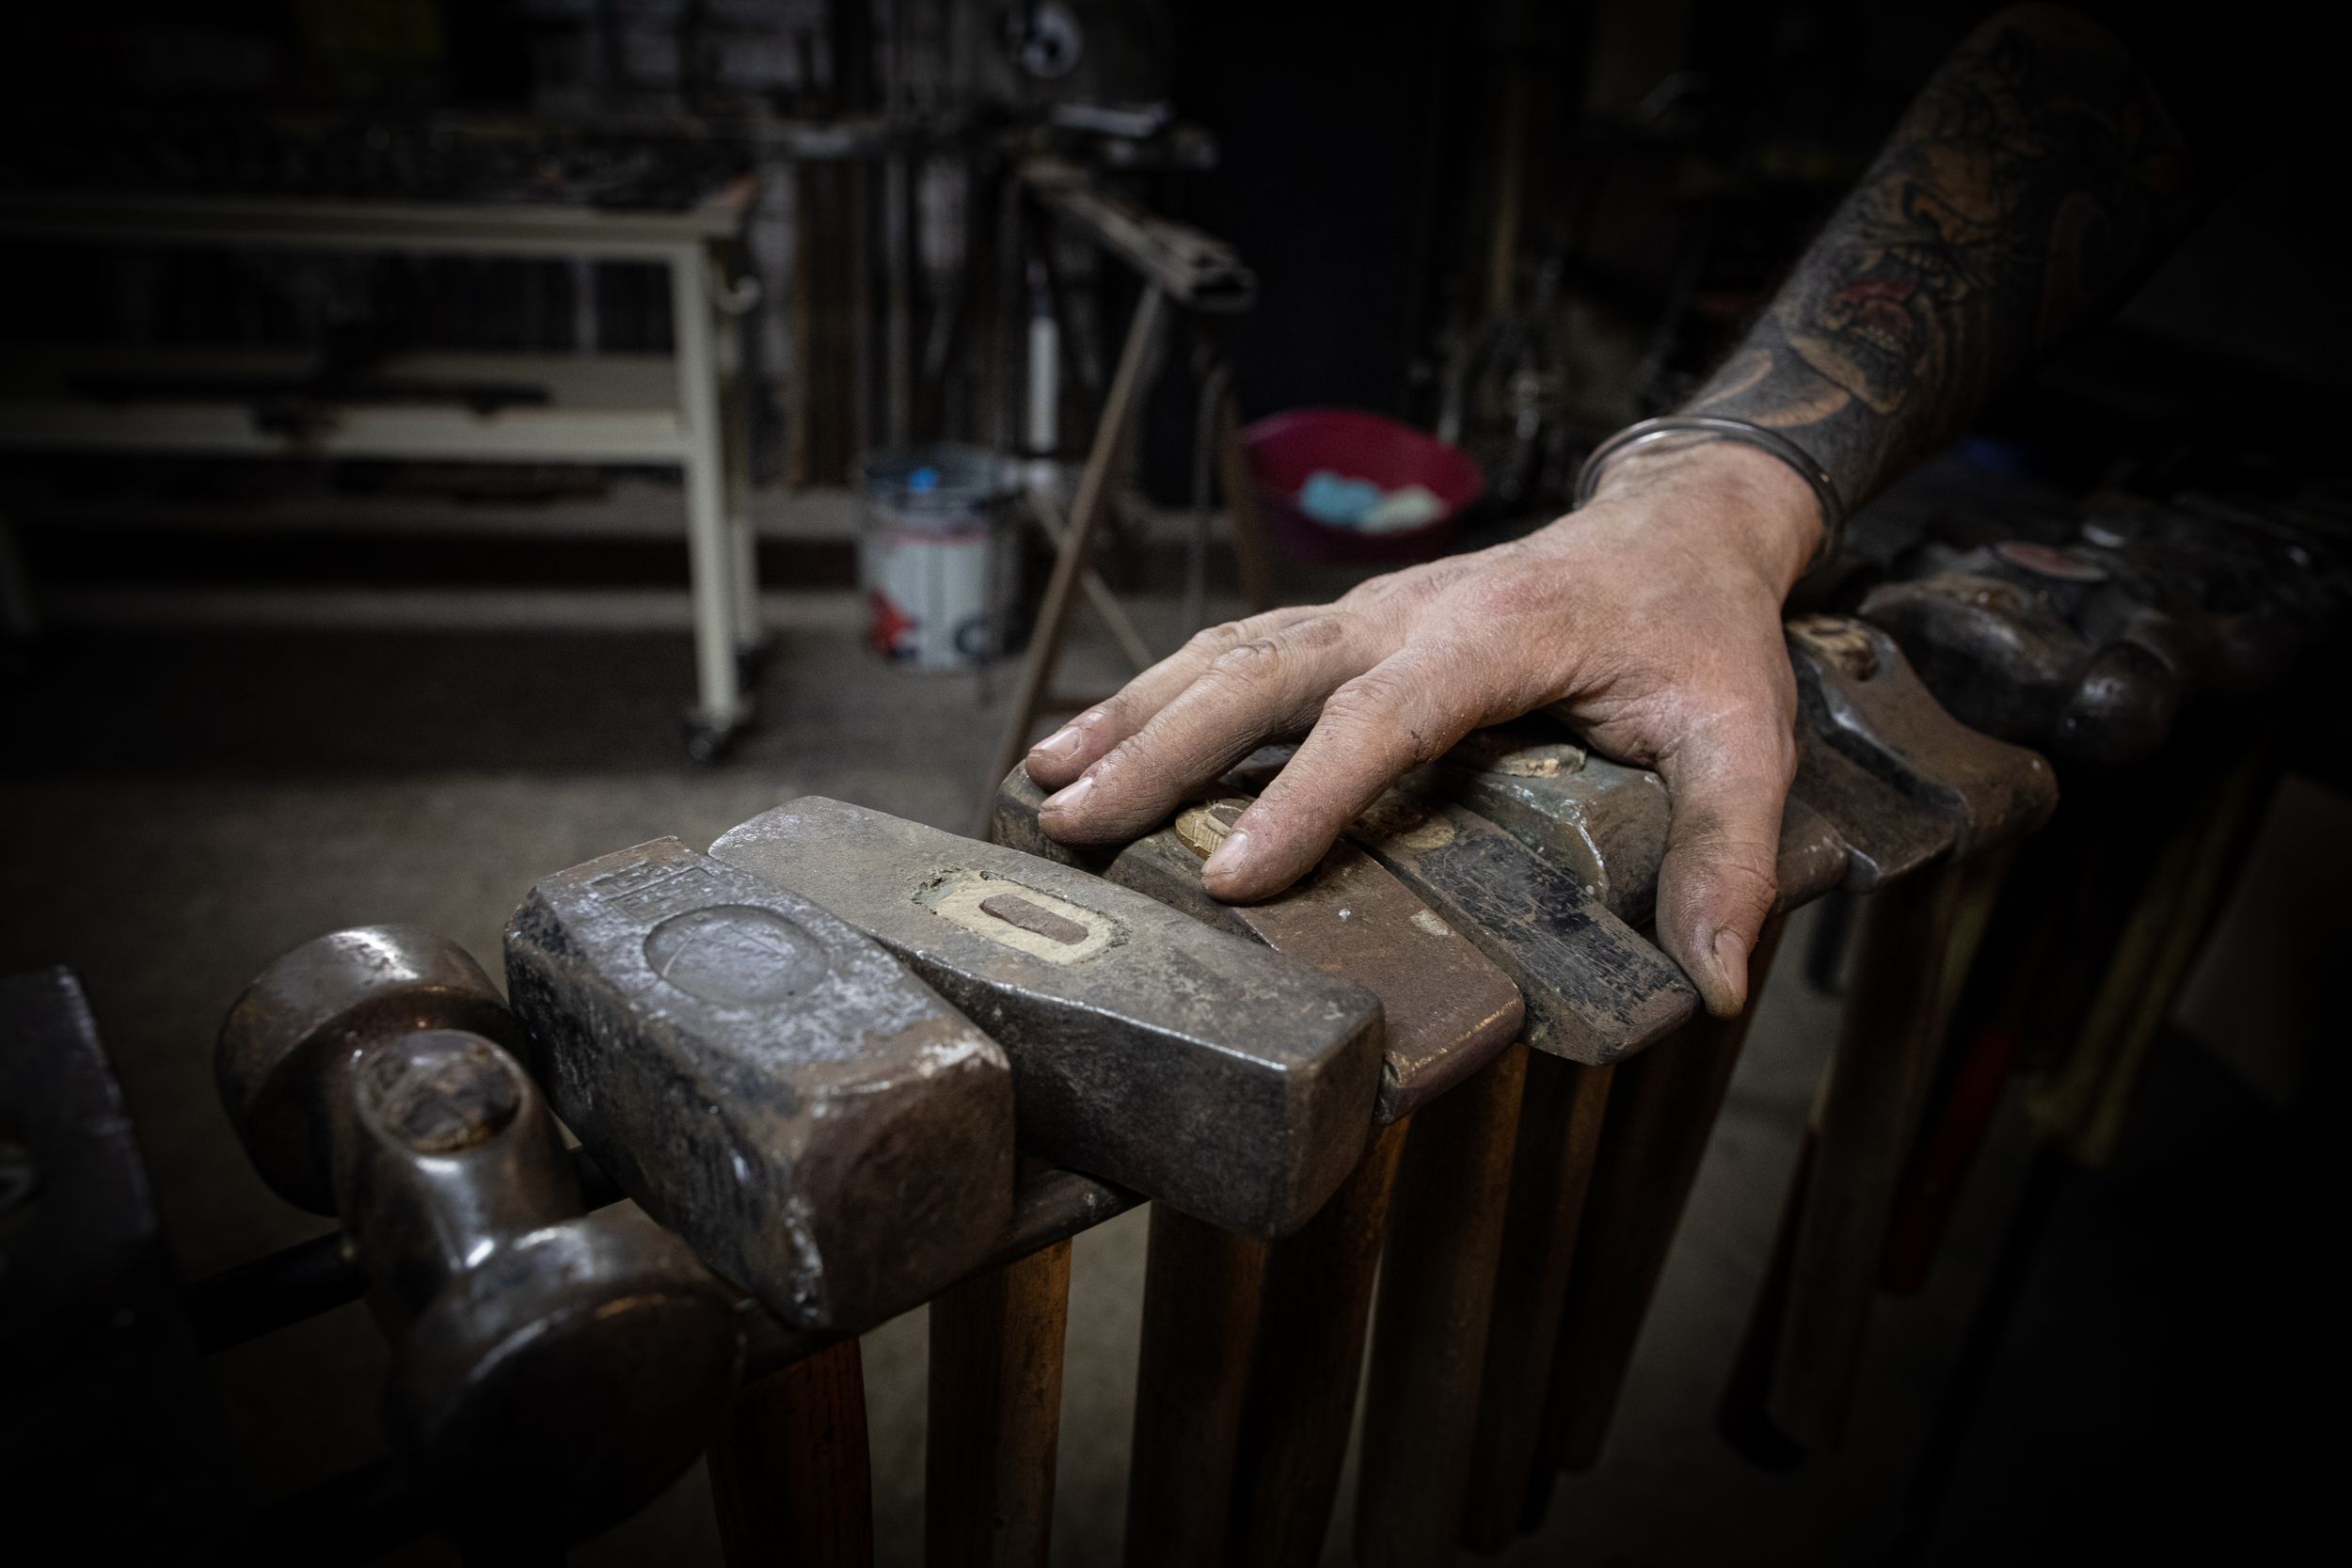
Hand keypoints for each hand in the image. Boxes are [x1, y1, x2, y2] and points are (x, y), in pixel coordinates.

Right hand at [1023, 439, 1823, 1014]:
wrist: (1675, 528)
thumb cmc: (1701, 632)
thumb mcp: (1746, 735)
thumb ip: (1731, 854)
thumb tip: (1713, 984)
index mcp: (1489, 639)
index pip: (1380, 722)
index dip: (1302, 798)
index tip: (1230, 877)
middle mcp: (1403, 615)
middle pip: (1259, 672)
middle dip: (1159, 749)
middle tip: (1072, 820)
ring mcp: (1365, 612)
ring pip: (1226, 652)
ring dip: (1133, 713)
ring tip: (1045, 783)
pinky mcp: (1348, 624)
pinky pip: (1235, 648)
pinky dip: (1156, 692)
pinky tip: (1091, 739)